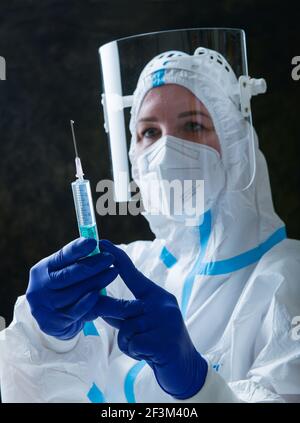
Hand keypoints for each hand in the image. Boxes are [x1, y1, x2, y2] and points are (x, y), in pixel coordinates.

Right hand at [26, 237, 118, 339]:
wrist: (55, 321)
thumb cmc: (65, 290)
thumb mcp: (66, 273)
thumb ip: (78, 262)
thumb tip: (102, 246)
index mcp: (42, 269)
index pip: (61, 257)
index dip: (77, 249)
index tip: (93, 242)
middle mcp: (39, 286)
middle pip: (68, 275)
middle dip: (92, 265)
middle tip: (110, 258)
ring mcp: (44, 306)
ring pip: (74, 292)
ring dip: (96, 281)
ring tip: (113, 272)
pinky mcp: (52, 322)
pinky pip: (74, 311)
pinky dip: (88, 301)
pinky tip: (99, 293)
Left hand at [98, 239, 207, 399]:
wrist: (185, 368)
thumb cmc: (160, 343)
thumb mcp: (143, 325)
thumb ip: (124, 314)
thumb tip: (100, 305)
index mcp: (158, 297)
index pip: (134, 274)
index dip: (117, 259)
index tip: (102, 243)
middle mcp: (163, 305)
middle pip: (123, 306)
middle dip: (108, 315)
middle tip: (104, 319)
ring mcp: (165, 322)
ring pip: (125, 329)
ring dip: (128, 342)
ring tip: (144, 347)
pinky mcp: (163, 342)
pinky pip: (131, 344)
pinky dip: (134, 353)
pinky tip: (149, 356)